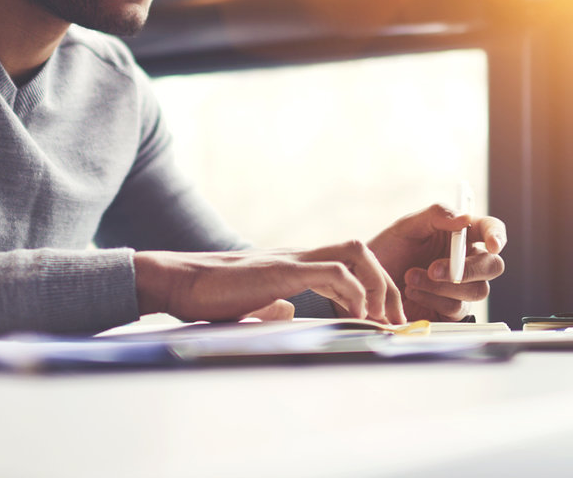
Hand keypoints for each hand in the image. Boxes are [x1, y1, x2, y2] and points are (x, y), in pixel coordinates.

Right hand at [133, 242, 404, 325]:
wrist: (178, 282)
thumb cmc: (208, 295)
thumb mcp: (250, 303)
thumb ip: (273, 304)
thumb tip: (288, 312)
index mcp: (294, 265)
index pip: (348, 262)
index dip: (373, 288)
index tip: (383, 322)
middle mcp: (298, 256)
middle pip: (360, 250)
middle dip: (386, 285)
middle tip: (393, 321)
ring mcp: (291, 259)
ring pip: (354, 252)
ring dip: (377, 285)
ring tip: (379, 318)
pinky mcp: (282, 270)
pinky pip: (333, 271)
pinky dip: (354, 291)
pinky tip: (357, 315)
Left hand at [368, 204, 506, 320]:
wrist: (368, 283)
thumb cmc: (389, 250)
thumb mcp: (407, 226)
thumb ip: (436, 216)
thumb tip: (464, 218)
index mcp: (461, 235)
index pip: (491, 230)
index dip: (497, 236)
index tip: (492, 244)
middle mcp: (466, 261)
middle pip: (493, 266)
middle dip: (470, 269)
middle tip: (436, 269)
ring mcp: (460, 288)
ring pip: (476, 290)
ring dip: (442, 285)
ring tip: (412, 277)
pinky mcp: (450, 310)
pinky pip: (456, 308)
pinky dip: (433, 299)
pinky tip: (412, 292)